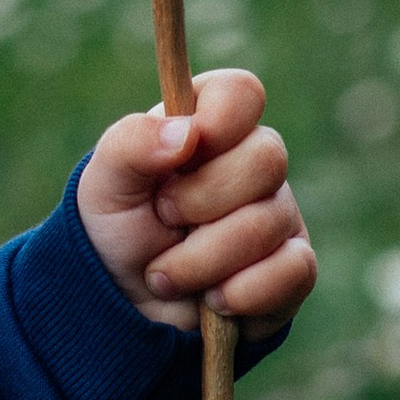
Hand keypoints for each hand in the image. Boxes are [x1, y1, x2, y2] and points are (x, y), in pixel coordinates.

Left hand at [75, 67, 314, 339]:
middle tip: (163, 217)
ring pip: (267, 223)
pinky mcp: (293, 268)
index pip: (242, 93)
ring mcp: (278, 215)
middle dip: (200, 200)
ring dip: (201, 259)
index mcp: (207, 126)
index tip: (187, 150)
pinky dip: (241, 292)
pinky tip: (211, 300)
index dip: (221, 119)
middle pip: (266, 158)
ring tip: (165, 272)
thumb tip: (187, 131)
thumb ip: (132, 144)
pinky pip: (293, 271)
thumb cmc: (119, 230)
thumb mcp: (106, 184)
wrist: (127, 306)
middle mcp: (252, 164)